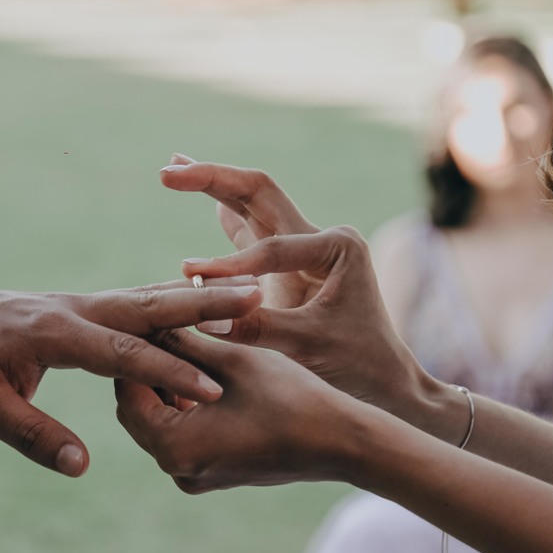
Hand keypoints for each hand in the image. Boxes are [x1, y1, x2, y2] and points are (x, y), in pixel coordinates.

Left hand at [0, 279, 260, 476]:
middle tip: (253, 300)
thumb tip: (80, 465)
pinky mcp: (88, 309)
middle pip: (150, 306)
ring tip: (248, 295)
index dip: (168, 371)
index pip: (122, 353)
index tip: (213, 390)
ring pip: (150, 298)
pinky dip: (176, 301)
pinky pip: (140, 303)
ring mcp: (84, 305)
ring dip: (198, 297)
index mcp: (56, 334)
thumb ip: (32, 434)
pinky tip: (208, 303)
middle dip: (203, 305)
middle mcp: (77, 310)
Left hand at [114, 329, 379, 492]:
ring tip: (179, 344)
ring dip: (166, 387)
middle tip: (156, 330)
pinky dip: (185, 407)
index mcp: (173, 446)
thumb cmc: (289, 397)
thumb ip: (183, 341)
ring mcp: (196, 476)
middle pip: (139, 411)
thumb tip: (150, 321)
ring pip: (161, 424)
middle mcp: (178, 469)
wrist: (341, 443)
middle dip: (147, 371)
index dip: (134, 354)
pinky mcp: (215, 474)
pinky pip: (184, 437)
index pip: (129, 393)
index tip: (142, 322)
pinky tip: (200, 372)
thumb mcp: (231, 359)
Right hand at [161, 157, 429, 414]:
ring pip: (251, 204)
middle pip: (258, 192)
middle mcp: (322, 236)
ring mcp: (305, 248)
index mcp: (336, 246)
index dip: (228, 267)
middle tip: (167, 171)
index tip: (190, 278)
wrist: (385, 386)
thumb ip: (256, 328)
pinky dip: (223, 214)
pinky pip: (250, 232)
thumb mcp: (307, 347)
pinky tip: (204, 200)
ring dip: (213, 185)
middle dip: (212, 179)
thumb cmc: (357, 367)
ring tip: (173, 166)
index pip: (269, 248)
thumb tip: (201, 319)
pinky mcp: (290, 266)